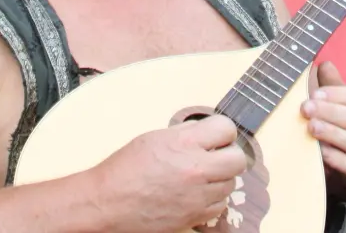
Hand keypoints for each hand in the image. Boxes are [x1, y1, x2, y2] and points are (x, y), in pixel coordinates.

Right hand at [88, 115, 248, 232]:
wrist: (108, 202)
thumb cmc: (125, 168)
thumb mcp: (154, 137)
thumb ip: (184, 133)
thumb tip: (205, 132)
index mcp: (184, 143)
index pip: (227, 129)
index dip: (222, 131)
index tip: (216, 136)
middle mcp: (196, 170)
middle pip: (238, 159)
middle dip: (228, 155)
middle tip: (215, 156)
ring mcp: (197, 196)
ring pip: (230, 184)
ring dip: (219, 178)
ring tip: (200, 177)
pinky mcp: (194, 217)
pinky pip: (219, 206)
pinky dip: (212, 199)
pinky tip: (196, 194)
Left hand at [302, 63, 345, 198]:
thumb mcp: (345, 108)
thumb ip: (335, 88)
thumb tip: (324, 64)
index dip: (339, 94)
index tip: (315, 93)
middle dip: (331, 112)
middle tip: (306, 109)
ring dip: (333, 134)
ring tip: (311, 128)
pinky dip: (338, 159)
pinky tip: (321, 152)